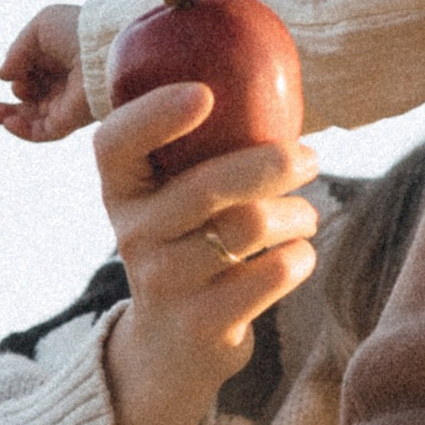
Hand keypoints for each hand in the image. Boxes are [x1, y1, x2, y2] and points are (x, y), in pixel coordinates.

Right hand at [0, 3, 93, 141]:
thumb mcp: (39, 29)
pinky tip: (8, 122)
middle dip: (9, 101)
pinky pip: (42, 132)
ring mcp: (66, 104)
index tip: (14, 67)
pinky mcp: (69, 121)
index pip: (31, 72)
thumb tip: (3, 75)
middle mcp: (63, 83)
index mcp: (60, 58)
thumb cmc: (76, 31)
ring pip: (32, 118)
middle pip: (30, 98)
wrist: (102, 50)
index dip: (17, 72)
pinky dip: (22, 130)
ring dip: (8, 117)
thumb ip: (16, 51)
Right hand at [91, 80, 318, 424]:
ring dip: (296, 214)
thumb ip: (202, 149)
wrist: (169, 350)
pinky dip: (299, 258)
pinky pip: (271, 274)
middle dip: (272, 163)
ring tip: (306, 216)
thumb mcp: (173, 200)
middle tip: (309, 157)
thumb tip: (271, 75)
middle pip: (206, 186)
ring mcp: (165, 282)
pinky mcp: (202, 323)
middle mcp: (133, 235)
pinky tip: (296, 257)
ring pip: (248, 226)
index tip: (205, 93)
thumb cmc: (188, 247)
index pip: (115, 143)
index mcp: (121, 191)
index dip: (154, 114)